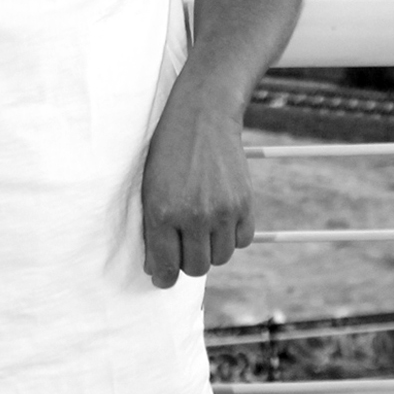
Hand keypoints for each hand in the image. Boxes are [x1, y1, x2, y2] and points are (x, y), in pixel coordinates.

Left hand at [140, 96, 254, 288]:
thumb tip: (157, 268)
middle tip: (182, 246)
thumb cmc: (168, 151)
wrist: (202, 116)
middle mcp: (192, 216)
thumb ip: (152, 227)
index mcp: (161, 212)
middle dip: (186, 262)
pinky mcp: (244, 204)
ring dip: (210, 250)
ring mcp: (221, 211)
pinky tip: (220, 220)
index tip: (163, 277)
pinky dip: (231, 237)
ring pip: (219, 258)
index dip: (163, 277)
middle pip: (195, 267)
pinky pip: (241, 241)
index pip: (165, 266)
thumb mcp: (150, 186)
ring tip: (201, 228)